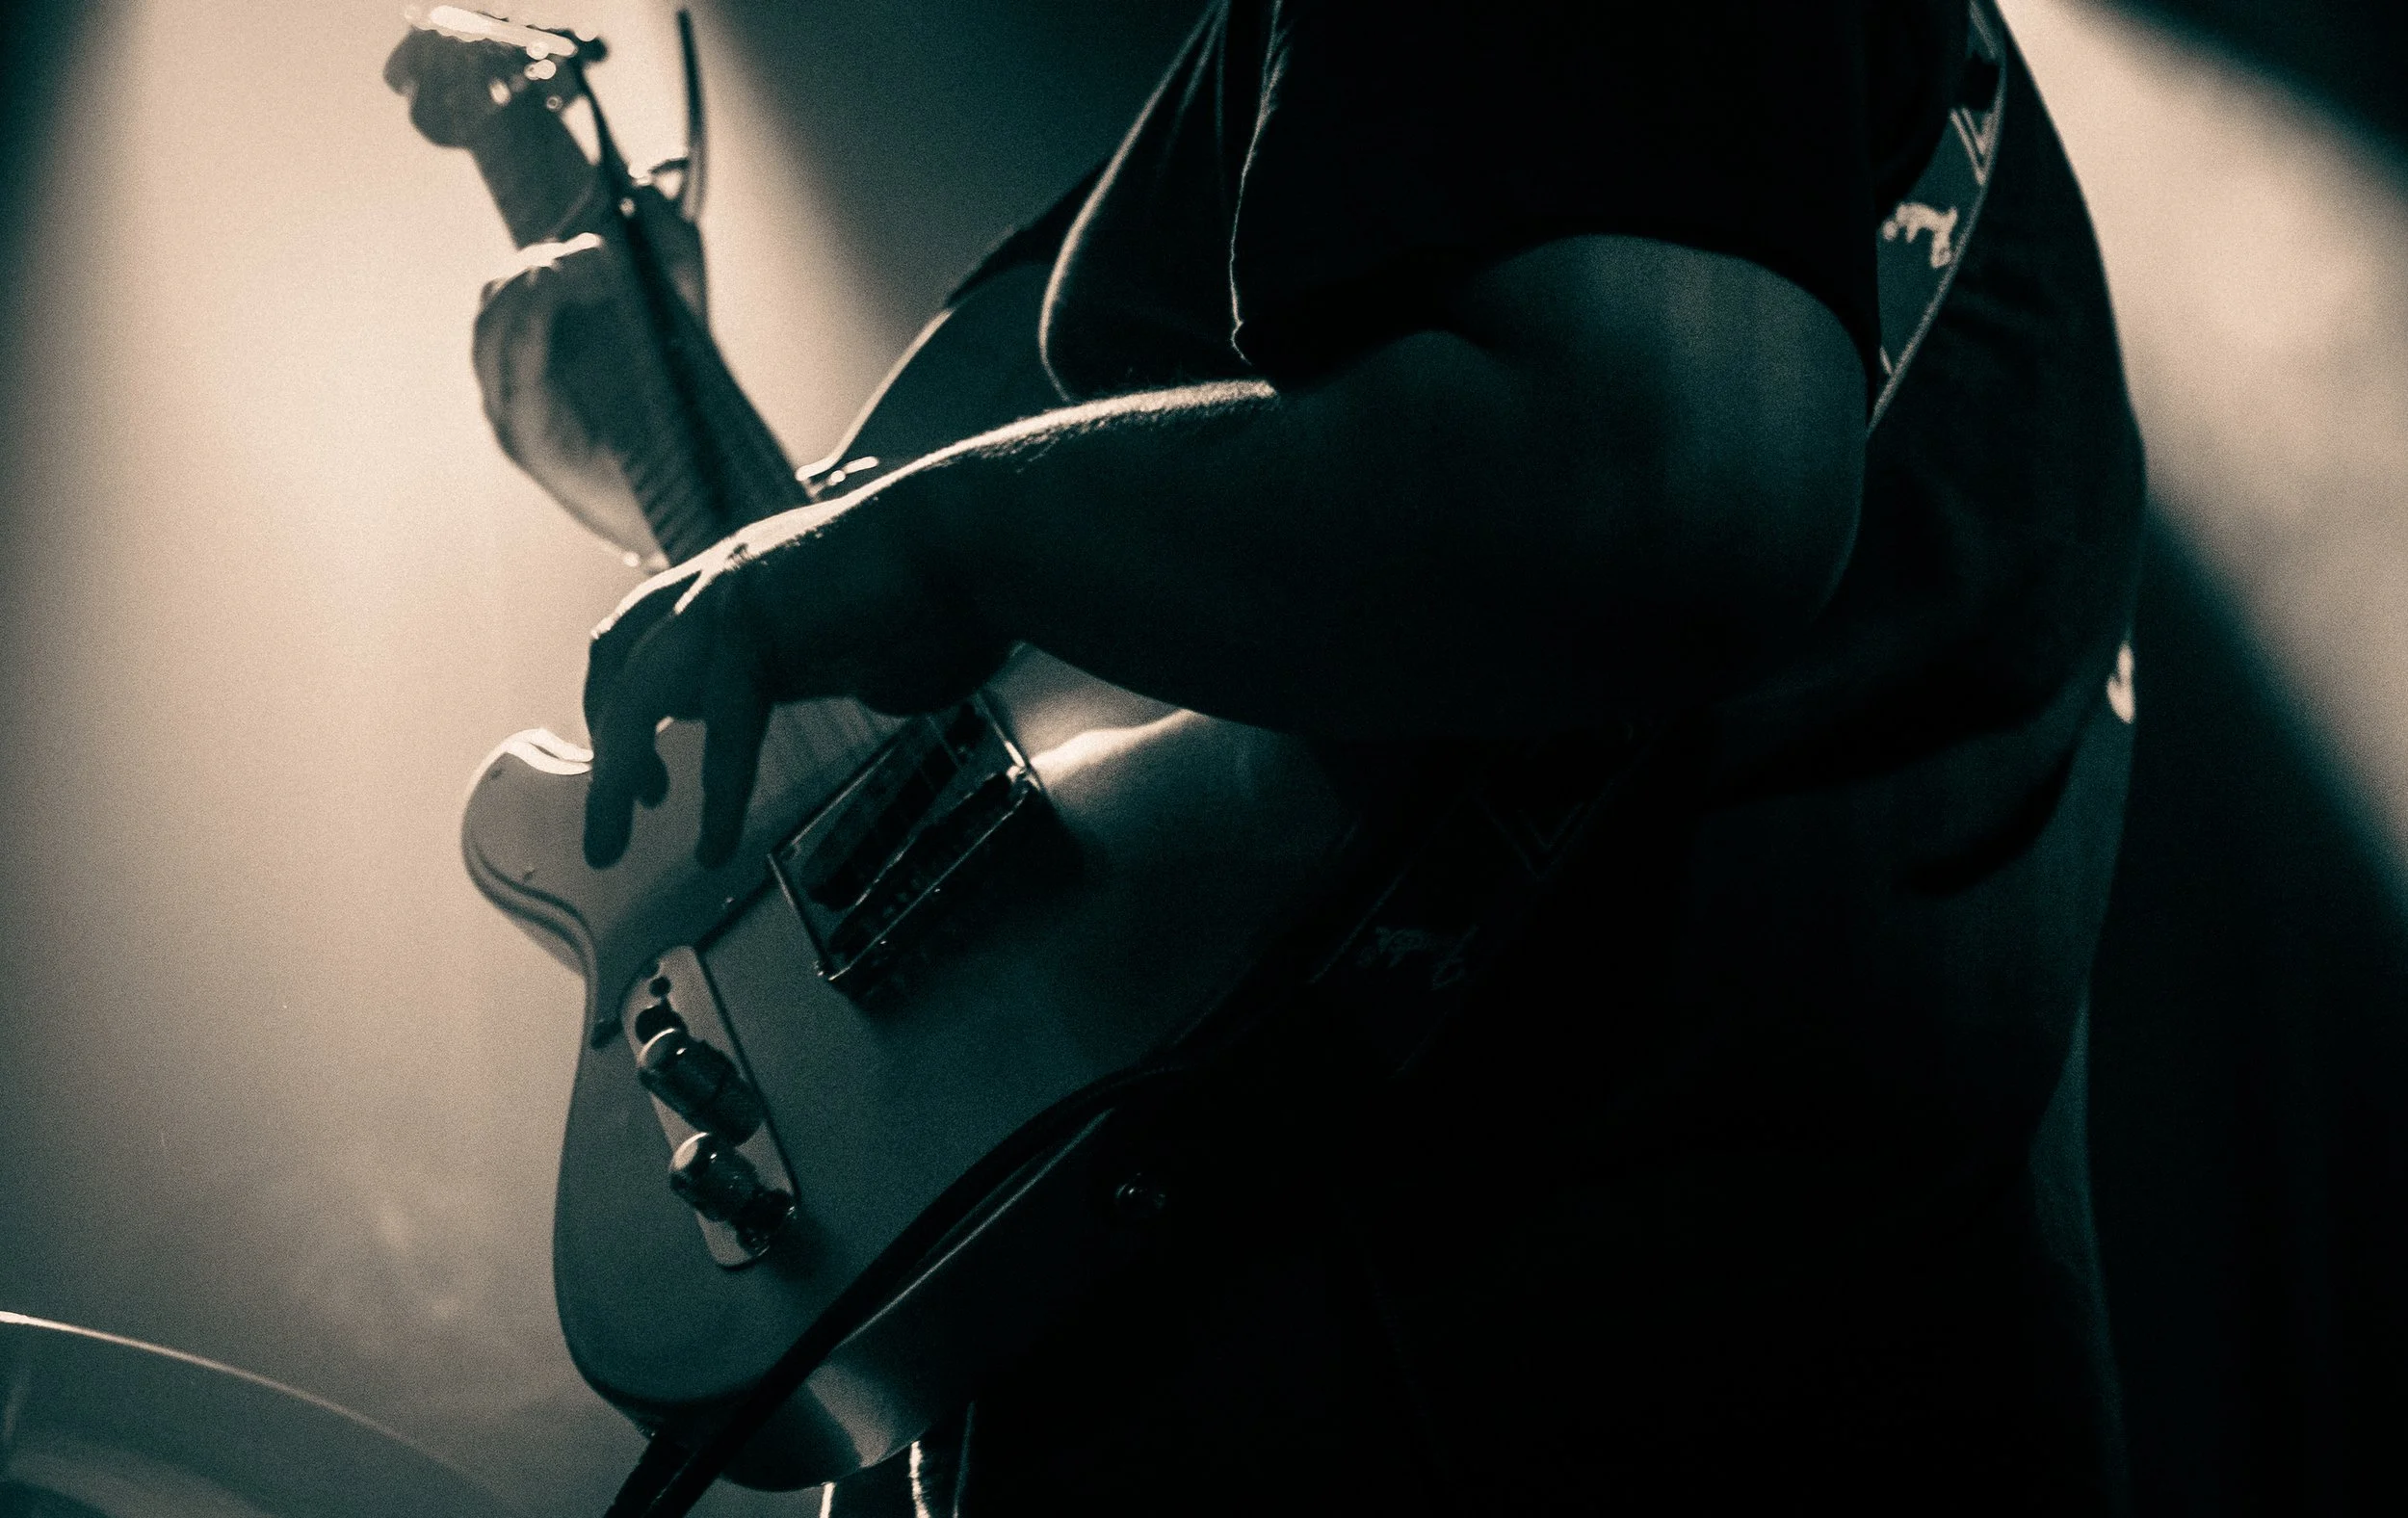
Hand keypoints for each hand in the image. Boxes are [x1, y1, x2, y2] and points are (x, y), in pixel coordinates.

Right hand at [472, 190, 707, 562]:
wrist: (696, 500)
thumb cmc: (677, 413)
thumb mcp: (682, 316)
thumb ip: (671, 253)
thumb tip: (641, 190)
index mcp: (547, 341)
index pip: (519, 277)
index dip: (550, 245)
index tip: (601, 235)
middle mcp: (521, 371)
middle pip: (498, 293)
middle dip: (544, 263)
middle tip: (600, 255)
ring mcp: (514, 405)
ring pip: (492, 324)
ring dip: (533, 284)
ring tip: (586, 266)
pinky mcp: (521, 436)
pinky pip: (508, 369)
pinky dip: (526, 319)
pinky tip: (554, 287)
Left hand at [579, 486, 1007, 869]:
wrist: (980, 537)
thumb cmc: (950, 587)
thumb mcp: (863, 640)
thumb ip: (838, 665)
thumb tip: (862, 690)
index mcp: (739, 578)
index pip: (643, 637)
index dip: (622, 707)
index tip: (645, 779)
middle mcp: (721, 578)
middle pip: (615, 657)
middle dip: (603, 745)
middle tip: (606, 826)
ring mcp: (732, 593)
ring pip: (636, 691)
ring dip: (615, 774)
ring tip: (610, 844)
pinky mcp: (760, 623)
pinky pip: (723, 724)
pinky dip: (716, 793)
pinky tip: (716, 844)